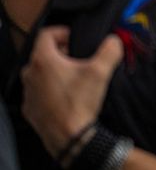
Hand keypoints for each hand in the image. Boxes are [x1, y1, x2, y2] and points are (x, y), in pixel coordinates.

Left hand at [21, 27, 123, 157]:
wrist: (69, 137)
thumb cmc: (80, 102)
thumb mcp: (101, 72)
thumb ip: (110, 50)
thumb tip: (114, 41)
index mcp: (43, 61)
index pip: (46, 34)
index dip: (62, 32)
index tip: (74, 38)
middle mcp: (30, 74)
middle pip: (43, 54)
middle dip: (61, 53)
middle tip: (78, 59)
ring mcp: (28, 92)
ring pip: (39, 73)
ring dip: (54, 71)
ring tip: (73, 79)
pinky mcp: (29, 108)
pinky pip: (38, 91)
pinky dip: (50, 89)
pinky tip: (66, 97)